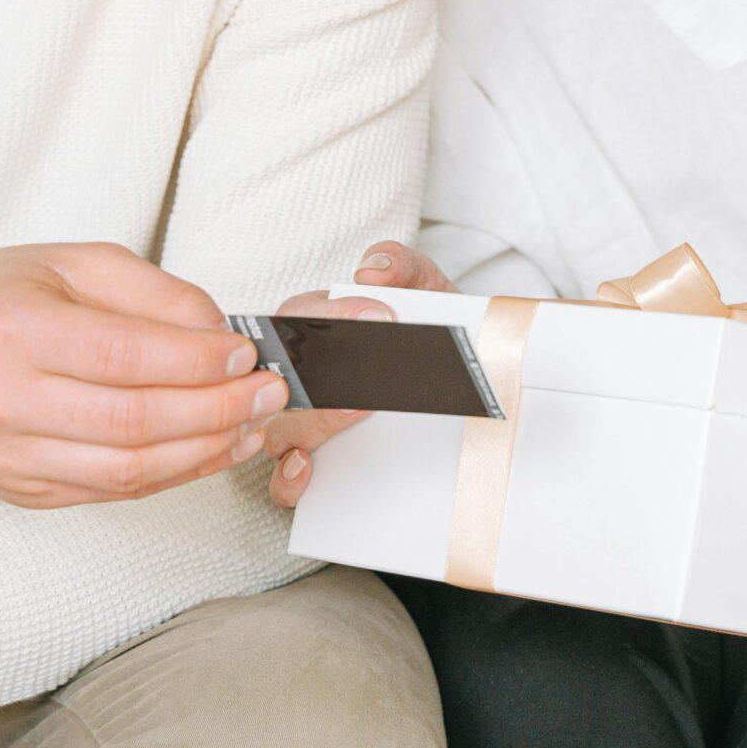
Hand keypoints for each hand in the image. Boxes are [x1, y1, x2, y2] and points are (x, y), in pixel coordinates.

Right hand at [0, 242, 285, 507]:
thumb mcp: (76, 263)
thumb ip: (155, 294)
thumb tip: (222, 333)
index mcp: (8, 328)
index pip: (122, 356)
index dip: (195, 361)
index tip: (245, 354)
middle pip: (130, 423)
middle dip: (214, 411)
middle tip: (267, 393)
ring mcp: (2, 456)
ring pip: (123, 471)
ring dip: (201, 453)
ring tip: (250, 426)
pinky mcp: (16, 490)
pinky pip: (107, 492)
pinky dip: (168, 475)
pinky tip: (207, 451)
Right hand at [266, 240, 449, 508]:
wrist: (466, 373)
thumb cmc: (430, 328)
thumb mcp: (425, 290)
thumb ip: (402, 267)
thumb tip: (372, 270)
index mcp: (317, 327)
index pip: (297, 315)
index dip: (332, 316)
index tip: (381, 315)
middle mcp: (301, 376)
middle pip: (284, 376)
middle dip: (322, 374)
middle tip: (370, 375)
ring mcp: (303, 422)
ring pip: (279, 428)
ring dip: (313, 422)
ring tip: (358, 412)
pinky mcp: (316, 465)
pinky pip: (282, 480)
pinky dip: (287, 478)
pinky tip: (308, 467)